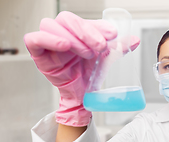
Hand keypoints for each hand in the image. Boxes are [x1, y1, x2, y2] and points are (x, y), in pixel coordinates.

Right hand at [24, 11, 139, 126]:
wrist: (81, 94)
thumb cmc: (88, 74)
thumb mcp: (106, 58)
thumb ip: (118, 48)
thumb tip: (134, 40)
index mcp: (76, 30)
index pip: (83, 20)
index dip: (97, 26)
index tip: (112, 35)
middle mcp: (61, 33)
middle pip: (66, 19)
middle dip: (86, 31)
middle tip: (100, 46)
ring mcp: (47, 42)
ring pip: (51, 26)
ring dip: (72, 37)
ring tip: (86, 52)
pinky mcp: (37, 53)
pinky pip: (34, 39)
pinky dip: (47, 39)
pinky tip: (64, 45)